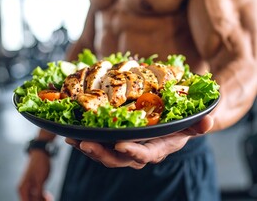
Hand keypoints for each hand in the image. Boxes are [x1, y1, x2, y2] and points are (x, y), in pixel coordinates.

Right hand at [18, 150, 52, 200]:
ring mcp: (28, 187)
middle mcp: (23, 189)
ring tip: (50, 198)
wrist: (41, 154)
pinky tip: (48, 196)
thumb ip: (38, 193)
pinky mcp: (33, 185)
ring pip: (34, 199)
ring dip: (41, 200)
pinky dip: (42, 196)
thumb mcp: (40, 180)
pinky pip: (36, 194)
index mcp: (22, 189)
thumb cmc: (40, 165)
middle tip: (49, 199)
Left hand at [65, 115, 213, 168]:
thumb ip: (197, 125)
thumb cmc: (176, 127)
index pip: (144, 155)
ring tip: (73, 139)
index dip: (133, 152)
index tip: (120, 145)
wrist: (166, 129)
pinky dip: (84, 141)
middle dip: (102, 153)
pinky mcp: (113, 143)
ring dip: (89, 148)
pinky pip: (98, 145)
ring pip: (104, 154)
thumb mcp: (188, 126)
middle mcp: (137, 153)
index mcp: (155, 150)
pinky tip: (70, 134)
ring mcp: (123, 150)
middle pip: (118, 159)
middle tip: (86, 144)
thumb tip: (208, 120)